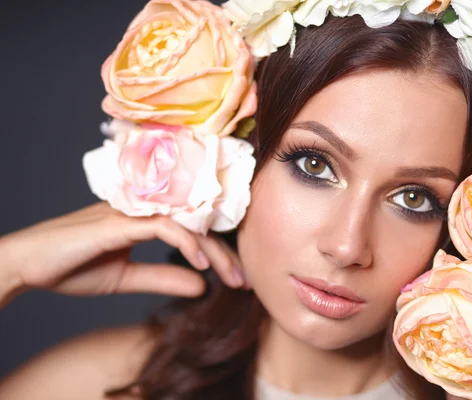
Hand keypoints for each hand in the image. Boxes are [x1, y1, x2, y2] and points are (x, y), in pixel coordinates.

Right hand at [0, 202, 244, 305]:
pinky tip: (202, 264)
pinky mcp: (120, 221)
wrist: (27, 265)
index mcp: (146, 219)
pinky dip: (187, 243)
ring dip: (214, 251)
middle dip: (225, 253)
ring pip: (188, 222)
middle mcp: (144, 209)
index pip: (193, 229)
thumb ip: (162, 278)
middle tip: (244, 281)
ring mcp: (132, 212)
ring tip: (231, 278)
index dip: (219, 251)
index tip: (237, 277)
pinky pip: (165, 225)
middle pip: (198, 223)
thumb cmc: (71, 267)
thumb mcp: (126, 279)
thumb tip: (201, 285)